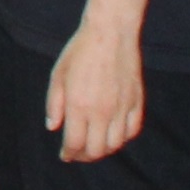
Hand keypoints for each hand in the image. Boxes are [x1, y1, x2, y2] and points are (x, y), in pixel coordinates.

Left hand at [49, 20, 147, 159]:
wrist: (110, 33)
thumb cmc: (80, 51)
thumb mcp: (58, 75)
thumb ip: (54, 104)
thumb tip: (53, 127)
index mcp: (79, 106)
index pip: (75, 143)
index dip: (69, 154)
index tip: (65, 155)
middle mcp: (102, 112)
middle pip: (96, 150)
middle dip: (84, 156)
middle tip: (78, 153)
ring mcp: (122, 108)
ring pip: (115, 144)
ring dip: (103, 150)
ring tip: (94, 146)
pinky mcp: (136, 102)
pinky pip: (132, 130)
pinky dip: (123, 138)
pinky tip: (113, 135)